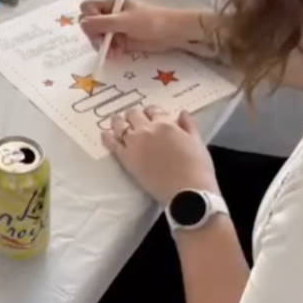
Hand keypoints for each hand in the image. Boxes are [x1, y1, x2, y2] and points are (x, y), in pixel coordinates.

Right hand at [79, 0, 185, 56]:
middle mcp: (109, 15)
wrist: (173, 33)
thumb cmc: (151, 21)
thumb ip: (102, 22)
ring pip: (96, 37)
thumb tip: (82, 24)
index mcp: (110, 3)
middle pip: (89, 24)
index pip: (87, 7)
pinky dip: (109, 51)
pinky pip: (107, 47)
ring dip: (102, 45)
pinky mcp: (120, 41)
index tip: (98, 26)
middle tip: (103, 44)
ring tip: (113, 52)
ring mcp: (114, 28)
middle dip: (94, 35)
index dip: (88, 17)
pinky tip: (116, 54)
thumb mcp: (125, 20)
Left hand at [104, 106, 218, 204]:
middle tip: (133, 119)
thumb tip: (182, 113)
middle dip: (134, 115)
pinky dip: (107, 137)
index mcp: (165, 124)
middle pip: (133, 115)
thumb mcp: (198, 142)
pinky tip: (104, 135)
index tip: (151, 116)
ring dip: (118, 121)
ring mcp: (134, 144)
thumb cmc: (198, 168)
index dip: (151, 112)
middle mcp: (146, 130)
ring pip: (120, 125)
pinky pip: (112, 144)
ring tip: (116, 121)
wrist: (187, 192)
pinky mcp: (126, 159)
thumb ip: (189, 125)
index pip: (153, 110)